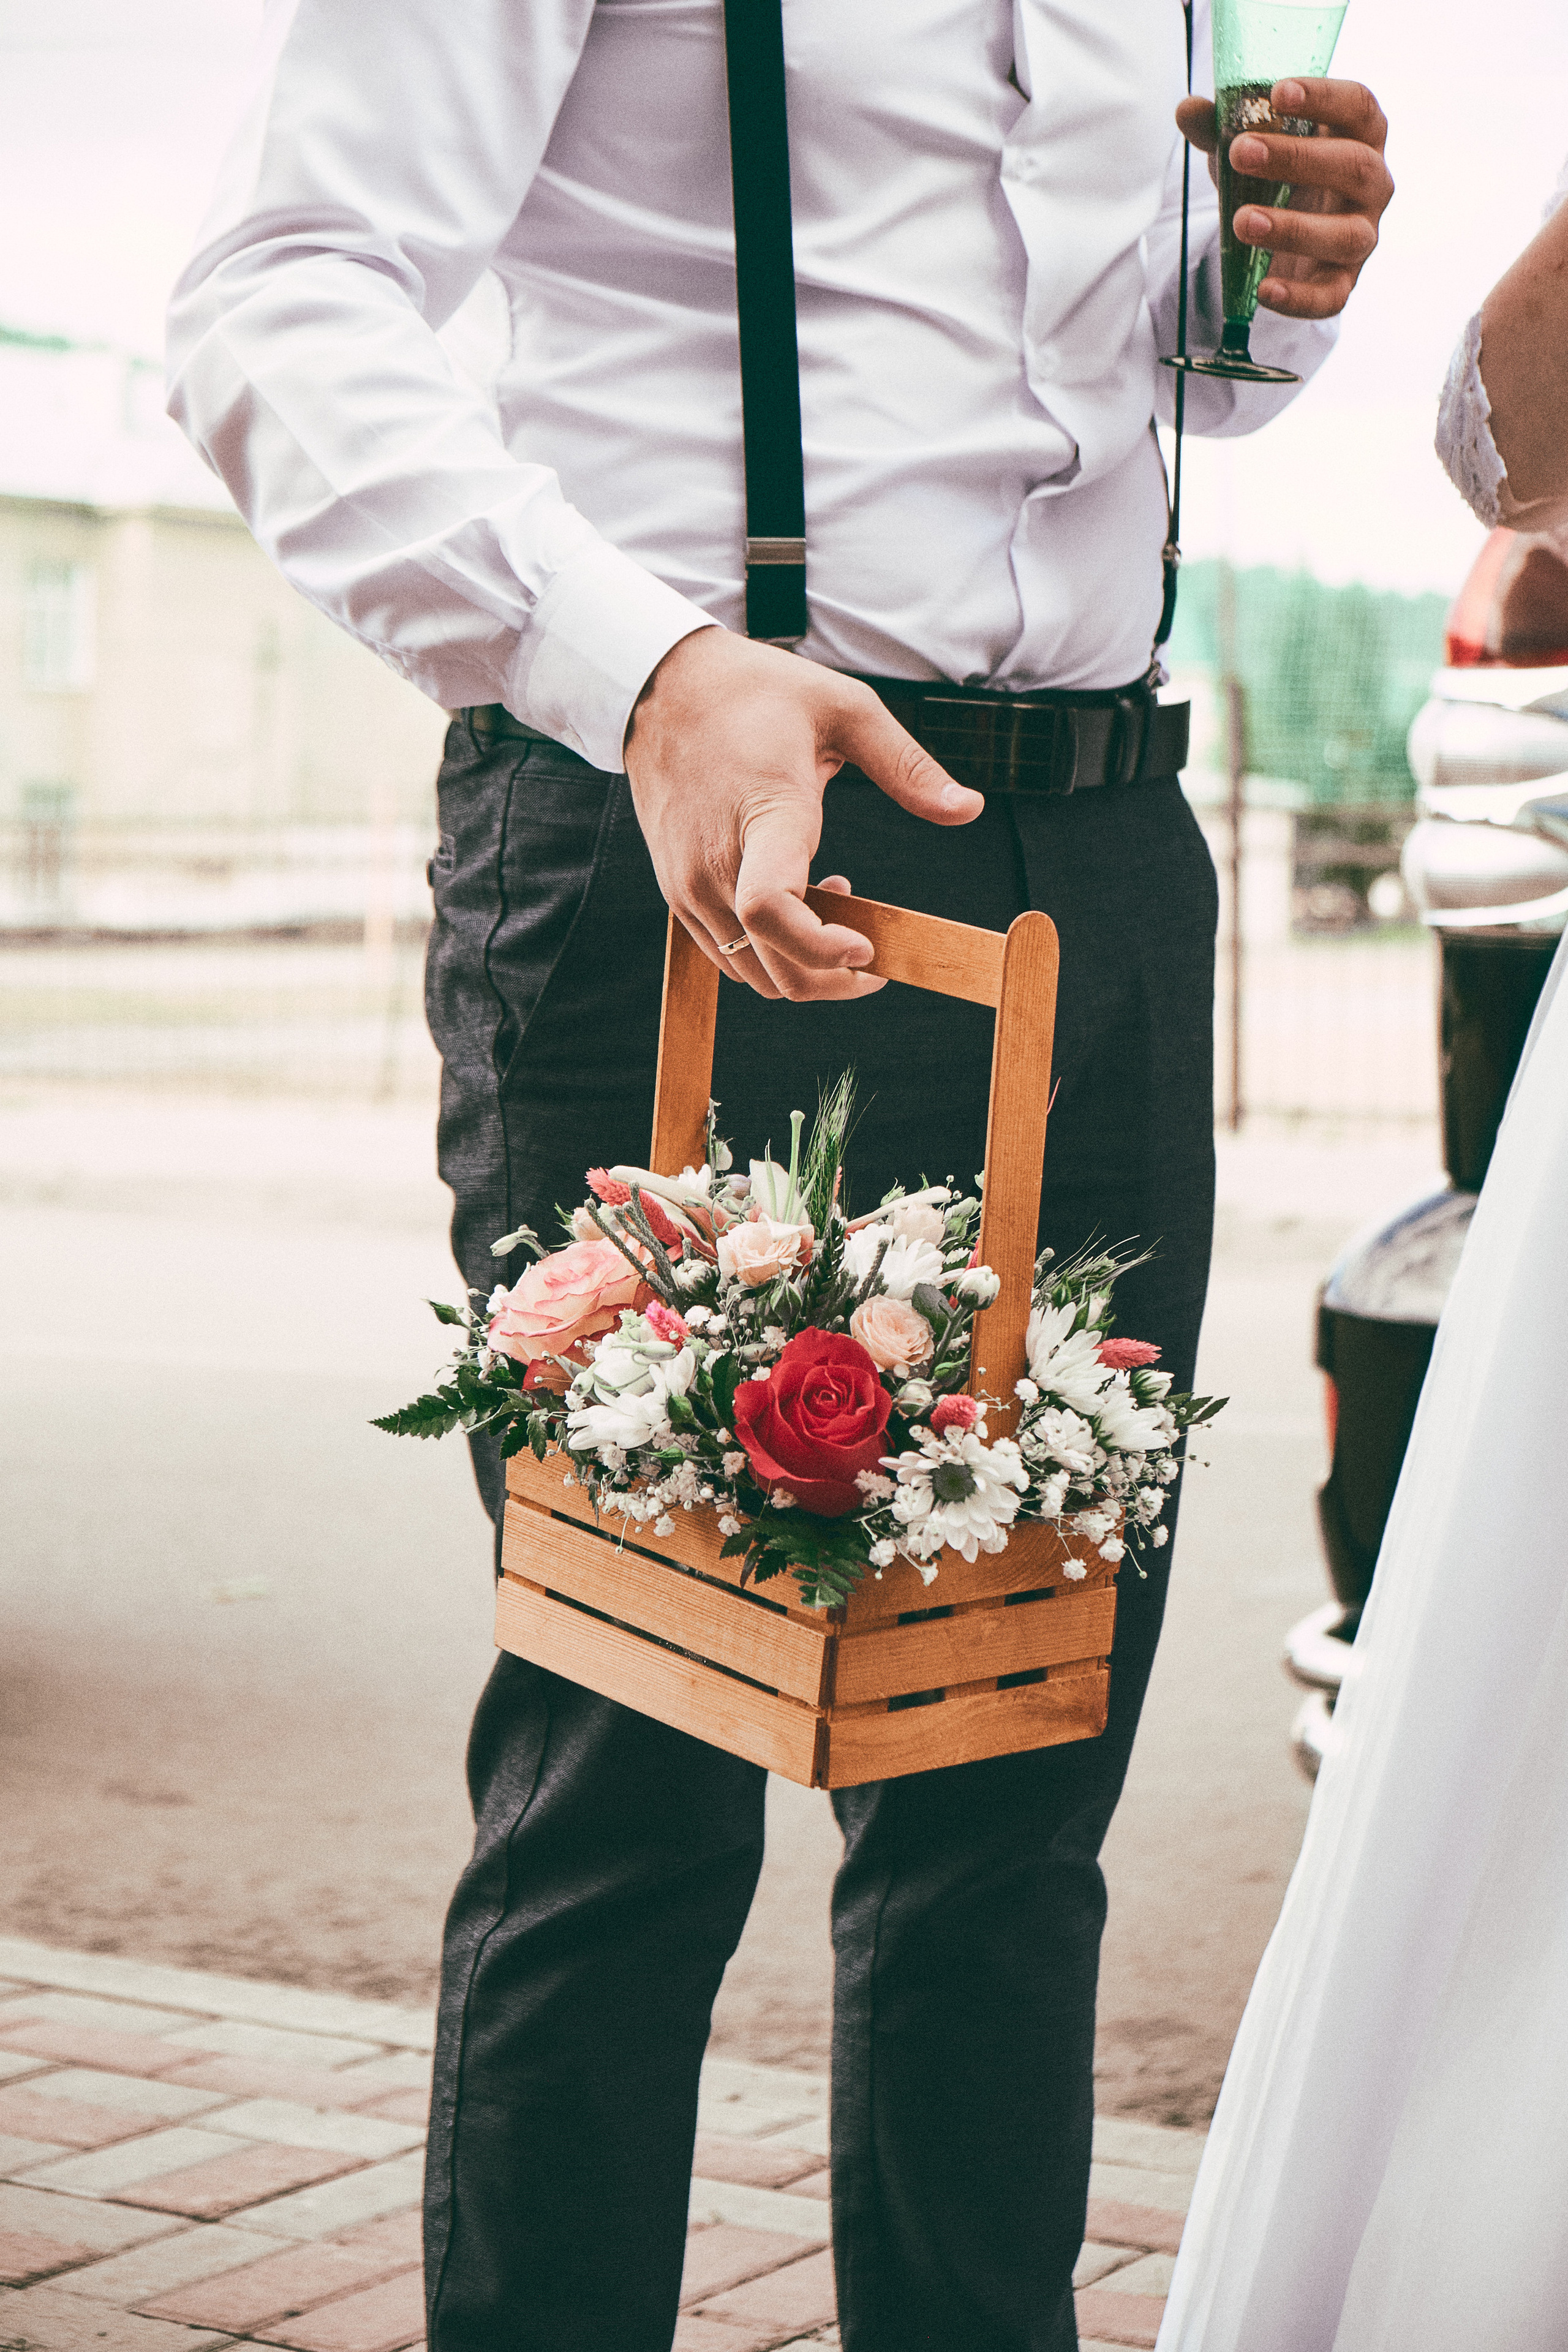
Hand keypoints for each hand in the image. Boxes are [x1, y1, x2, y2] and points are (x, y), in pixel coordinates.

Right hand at [622, 628, 983, 1000]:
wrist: (664, 688)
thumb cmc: (757, 692)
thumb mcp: (846, 709)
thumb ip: (908, 766)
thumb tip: (970, 809)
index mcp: (764, 815)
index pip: (774, 911)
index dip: (824, 949)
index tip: (867, 947)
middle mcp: (715, 863)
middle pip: (774, 966)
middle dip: (836, 979)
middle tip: (876, 952)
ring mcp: (688, 884)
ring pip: (751, 974)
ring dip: (802, 965)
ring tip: (834, 905)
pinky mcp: (676, 892)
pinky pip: (726, 956)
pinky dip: (767, 953)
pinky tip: (796, 901)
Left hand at [1176, 78, 1392, 321]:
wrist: (1278, 235)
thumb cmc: (1275, 175)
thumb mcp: (1248, 145)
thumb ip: (1222, 127)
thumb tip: (1187, 110)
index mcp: (1359, 134)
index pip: (1358, 106)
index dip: (1324, 97)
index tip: (1278, 93)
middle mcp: (1372, 183)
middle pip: (1354, 167)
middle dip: (1297, 159)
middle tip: (1240, 153)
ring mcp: (1363, 234)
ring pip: (1346, 235)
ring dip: (1294, 228)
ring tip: (1241, 221)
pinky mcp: (1343, 282)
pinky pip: (1330, 296)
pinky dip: (1298, 297)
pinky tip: (1264, 289)